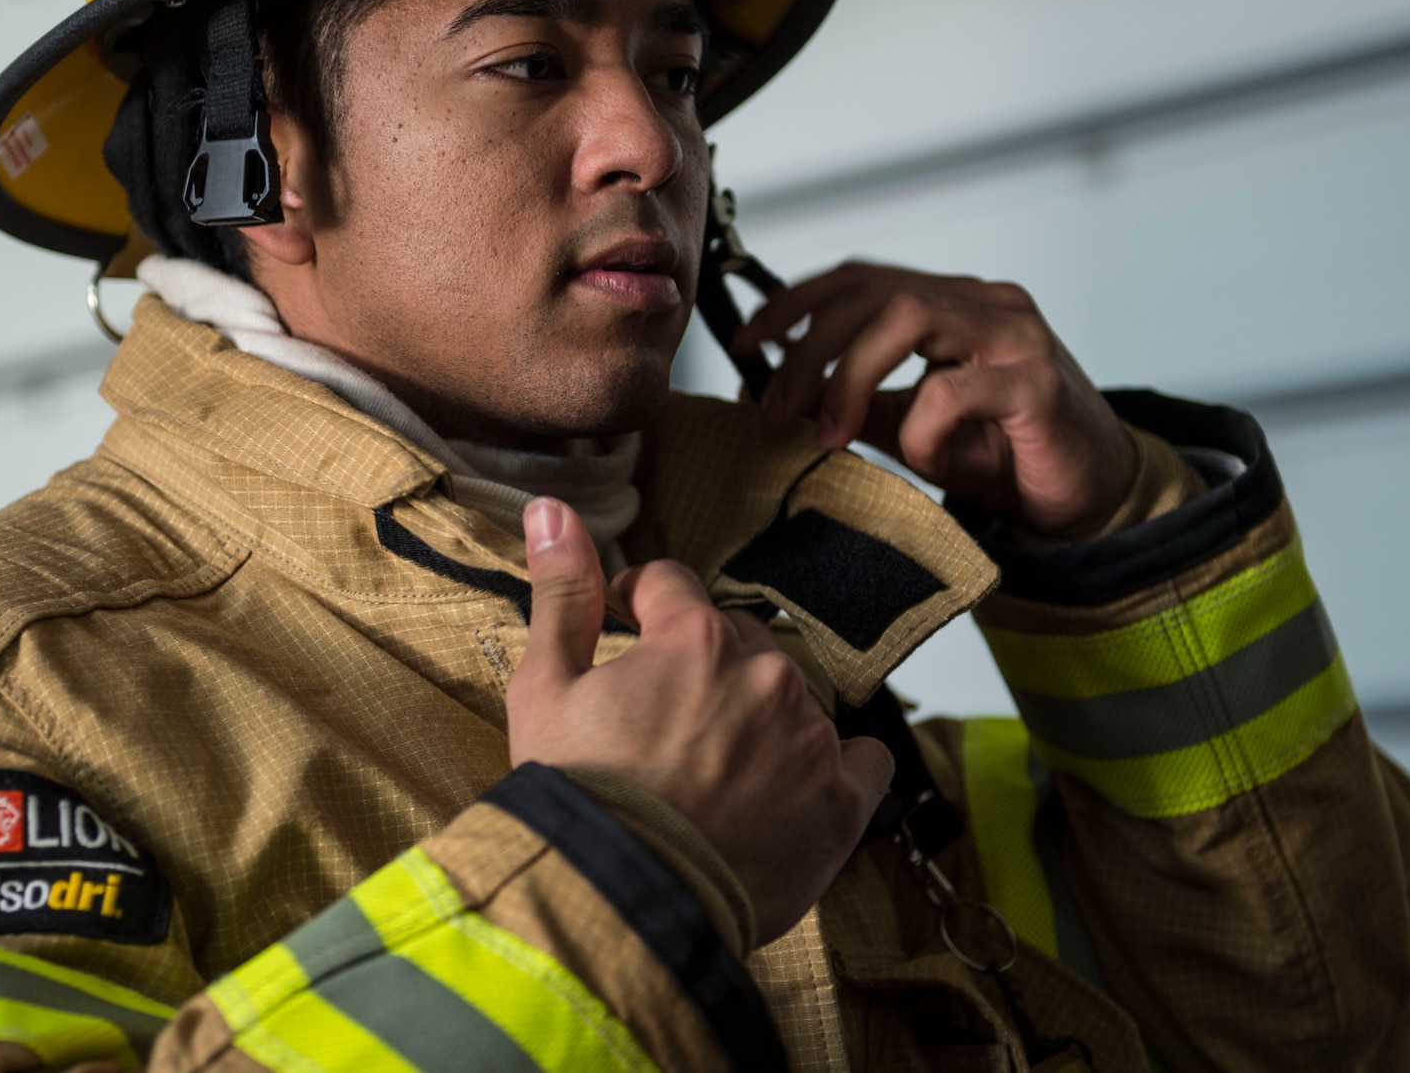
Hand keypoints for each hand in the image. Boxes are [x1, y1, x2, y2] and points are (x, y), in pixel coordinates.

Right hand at [509, 498, 892, 945]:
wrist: (622, 903)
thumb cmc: (578, 798)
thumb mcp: (545, 687)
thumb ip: (562, 591)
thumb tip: (553, 507)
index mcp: (695, 637)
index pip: (672, 586)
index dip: (639, 604)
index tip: (625, 628)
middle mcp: (766, 674)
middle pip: (739, 642)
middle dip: (701, 667)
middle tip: (661, 721)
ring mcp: (810, 738)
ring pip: (791, 699)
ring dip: (759, 716)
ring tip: (713, 770)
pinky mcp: (841, 803)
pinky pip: (864, 761)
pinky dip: (837, 767)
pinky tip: (796, 788)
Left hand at [732, 262, 1136, 539]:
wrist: (1095, 499)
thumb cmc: (1009, 457)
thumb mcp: (917, 428)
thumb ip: (861, 404)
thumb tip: (783, 394)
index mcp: (956, 304)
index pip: (861, 277)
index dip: (796, 302)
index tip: (748, 343)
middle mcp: (987, 304)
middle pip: (875, 291)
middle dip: (810, 349)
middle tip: (777, 409)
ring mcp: (1017, 337)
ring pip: (909, 314)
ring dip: (850, 374)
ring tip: (830, 433)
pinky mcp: (1039, 386)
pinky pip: (955, 388)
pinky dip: (918, 425)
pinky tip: (922, 457)